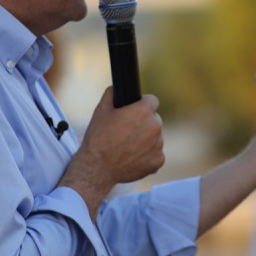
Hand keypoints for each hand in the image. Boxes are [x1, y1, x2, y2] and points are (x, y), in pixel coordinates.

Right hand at [60, 87, 163, 216]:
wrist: (98, 167)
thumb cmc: (98, 138)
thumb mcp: (101, 110)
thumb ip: (111, 94)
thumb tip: (116, 88)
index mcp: (143, 111)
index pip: (153, 101)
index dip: (143, 105)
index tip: (136, 111)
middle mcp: (155, 127)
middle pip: (154, 120)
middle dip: (144, 123)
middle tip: (128, 132)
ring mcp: (158, 145)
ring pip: (155, 138)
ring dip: (146, 140)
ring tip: (127, 147)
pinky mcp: (158, 161)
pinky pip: (156, 155)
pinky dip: (147, 156)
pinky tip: (132, 158)